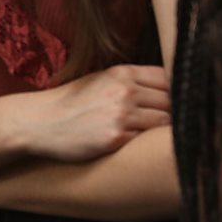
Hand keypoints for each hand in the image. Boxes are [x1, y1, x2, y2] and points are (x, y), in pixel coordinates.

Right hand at [28, 64, 170, 161]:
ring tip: (160, 138)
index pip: (169, 79)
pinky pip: (148, 141)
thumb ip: (131, 82)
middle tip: (177, 124)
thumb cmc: (71, 103)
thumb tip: (169, 90)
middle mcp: (124, 90)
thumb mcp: (100, 81)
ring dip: (165, 132)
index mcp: (122, 73)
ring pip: (165, 123)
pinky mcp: (116, 138)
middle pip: (173, 101)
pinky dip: (149, 145)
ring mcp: (121, 114)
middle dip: (176, 113)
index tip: (181, 103)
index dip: (178, 92)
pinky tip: (145, 148)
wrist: (40, 122)